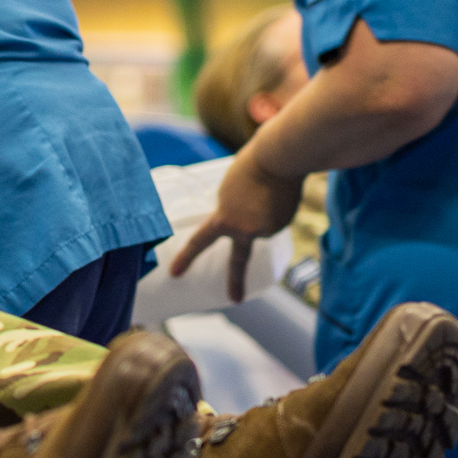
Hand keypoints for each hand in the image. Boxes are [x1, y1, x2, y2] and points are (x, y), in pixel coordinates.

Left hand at [168, 152, 309, 301]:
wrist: (278, 158)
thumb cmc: (251, 166)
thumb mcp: (230, 189)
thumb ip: (234, 211)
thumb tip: (250, 228)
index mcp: (224, 218)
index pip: (201, 241)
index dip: (187, 257)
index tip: (174, 273)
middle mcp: (244, 230)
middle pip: (238, 261)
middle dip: (236, 282)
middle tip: (234, 299)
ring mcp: (265, 230)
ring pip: (261, 225)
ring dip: (263, 211)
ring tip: (266, 190)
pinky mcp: (282, 225)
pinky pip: (275, 219)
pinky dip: (276, 209)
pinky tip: (279, 194)